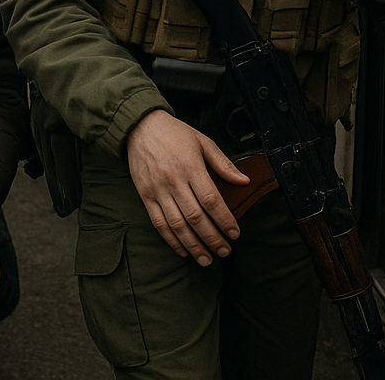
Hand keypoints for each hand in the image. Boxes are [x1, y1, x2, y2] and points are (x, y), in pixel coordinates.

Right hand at [126, 109, 248, 265]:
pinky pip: (158, 223)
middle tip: (225, 251)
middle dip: (212, 238)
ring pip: (177, 225)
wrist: (140, 125)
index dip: (224, 219)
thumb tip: (244, 181)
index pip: (211, 200)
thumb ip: (223, 163)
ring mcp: (157, 189)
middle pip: (196, 217)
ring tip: (207, 259)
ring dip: (193, 245)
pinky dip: (171, 240)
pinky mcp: (145, 195)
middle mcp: (173, 180)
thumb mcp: (202, 141)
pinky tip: (183, 250)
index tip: (235, 233)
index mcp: (190, 166)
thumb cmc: (174, 133)